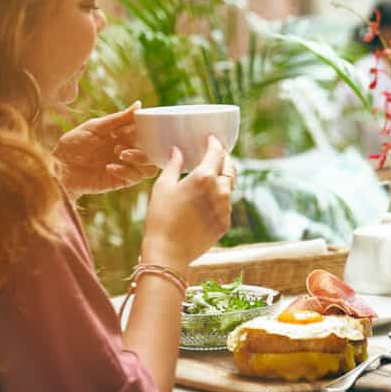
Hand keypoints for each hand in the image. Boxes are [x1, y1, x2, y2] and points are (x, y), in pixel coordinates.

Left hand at [53, 102, 159, 198]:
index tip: (135, 129)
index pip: (147, 132)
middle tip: (123, 145)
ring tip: (120, 155)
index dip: (146, 130)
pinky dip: (125, 171)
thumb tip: (139, 105)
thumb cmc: (73, 145)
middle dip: (144, 148)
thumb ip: (119, 118)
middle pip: (153, 151)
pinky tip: (109, 167)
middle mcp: (128, 150)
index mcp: (124, 135)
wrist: (59, 168)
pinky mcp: (120, 181)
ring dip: (138, 160)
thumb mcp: (95, 127)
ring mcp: (126, 167)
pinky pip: (134, 178)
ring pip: (149, 167)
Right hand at [142, 136, 234, 270]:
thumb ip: (173, 165)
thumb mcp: (163, 186)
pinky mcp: (225, 223)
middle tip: (216, 154)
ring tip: (213, 175)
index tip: (212, 139)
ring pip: (230, 186)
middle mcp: (220, 190)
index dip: (215, 144)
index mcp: (204, 177)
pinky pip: (226, 204)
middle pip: (229, 167)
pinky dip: (220, 197)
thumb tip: (177, 150)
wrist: (168, 252)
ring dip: (223, 178)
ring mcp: (225, 208)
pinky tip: (210, 198)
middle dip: (224, 158)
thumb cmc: (160, 217)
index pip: (216, 153)